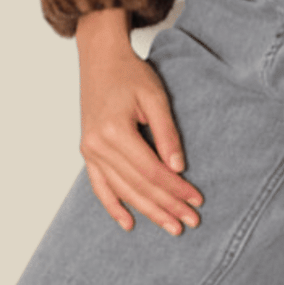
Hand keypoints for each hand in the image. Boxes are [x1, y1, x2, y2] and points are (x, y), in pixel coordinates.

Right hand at [76, 11, 202, 235]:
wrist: (100, 59)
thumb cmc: (130, 73)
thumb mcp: (155, 97)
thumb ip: (166, 133)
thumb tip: (178, 169)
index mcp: (115, 131)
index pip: (152, 171)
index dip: (176, 189)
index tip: (196, 200)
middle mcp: (97, 145)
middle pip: (138, 186)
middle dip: (167, 206)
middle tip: (191, 222)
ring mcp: (89, 150)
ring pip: (122, 191)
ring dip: (147, 211)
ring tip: (171, 225)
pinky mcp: (87, 151)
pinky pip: (99, 186)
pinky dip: (113, 206)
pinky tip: (128, 223)